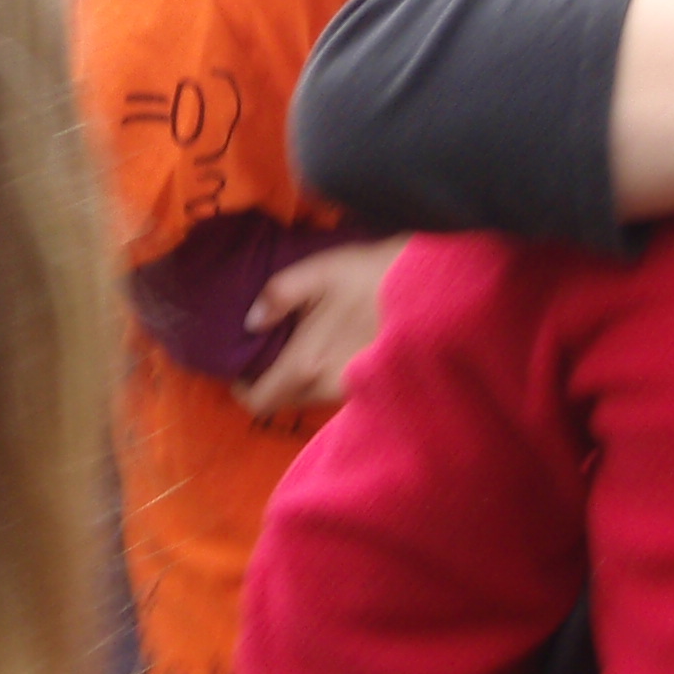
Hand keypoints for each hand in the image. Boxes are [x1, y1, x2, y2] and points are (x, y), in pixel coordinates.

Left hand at [238, 237, 408, 418]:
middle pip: (284, 401)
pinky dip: (322, 375)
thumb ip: (277, 295)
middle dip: (270, 381)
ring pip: (310, 397)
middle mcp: (325, 387)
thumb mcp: (318, 271)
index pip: (260, 402)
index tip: (238, 369)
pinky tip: (328, 345)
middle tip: (267, 351)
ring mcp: (350, 390)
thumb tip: (251, 321)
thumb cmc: (373, 276)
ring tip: (298, 343)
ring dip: (298, 378)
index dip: (241, 390)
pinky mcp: (371, 385)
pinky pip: (333, 389)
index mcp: (306, 364)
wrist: (434, 289)